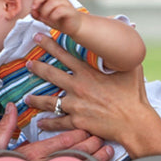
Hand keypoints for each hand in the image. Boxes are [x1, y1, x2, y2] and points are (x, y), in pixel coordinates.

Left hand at [25, 35, 150, 141]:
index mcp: (88, 73)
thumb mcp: (132, 69)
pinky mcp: (76, 121)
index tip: (38, 37)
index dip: (49, 45)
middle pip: (51, 74)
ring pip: (48, 101)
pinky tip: (40, 123)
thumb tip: (125, 42)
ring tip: (27, 98)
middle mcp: (78, 87)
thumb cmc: (134, 95)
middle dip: (37, 67)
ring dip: (36, 99)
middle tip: (27, 63)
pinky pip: (57, 122)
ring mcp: (75, 105)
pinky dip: (48, 123)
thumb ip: (121, 57)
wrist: (134, 122)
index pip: (64, 55)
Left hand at [31, 0, 80, 35]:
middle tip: (39, 13)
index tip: (33, 8)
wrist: (74, 26)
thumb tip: (32, 12)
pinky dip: (53, 15)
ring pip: (53, 2)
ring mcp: (66, 4)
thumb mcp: (45, 17)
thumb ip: (37, 14)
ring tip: (47, 19)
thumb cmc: (60, 20)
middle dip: (40, 3)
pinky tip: (53, 19)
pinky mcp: (71, 12)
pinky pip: (60, 10)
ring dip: (46, 11)